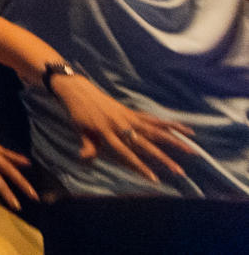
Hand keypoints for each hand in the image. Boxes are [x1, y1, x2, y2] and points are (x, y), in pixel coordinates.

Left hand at [51, 71, 193, 183]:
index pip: (127, 153)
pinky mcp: (133, 112)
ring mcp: (129, 117)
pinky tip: (186, 129)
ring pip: (156, 130)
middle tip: (179, 171)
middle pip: (147, 144)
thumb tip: (84, 159)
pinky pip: (154, 119)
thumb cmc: (77, 113)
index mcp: (107, 132)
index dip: (140, 166)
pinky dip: (170, 124)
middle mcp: (122, 125)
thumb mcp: (79, 130)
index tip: (154, 179)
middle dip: (164, 158)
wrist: (78, 90)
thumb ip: (87, 145)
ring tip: (193, 149)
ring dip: (175, 140)